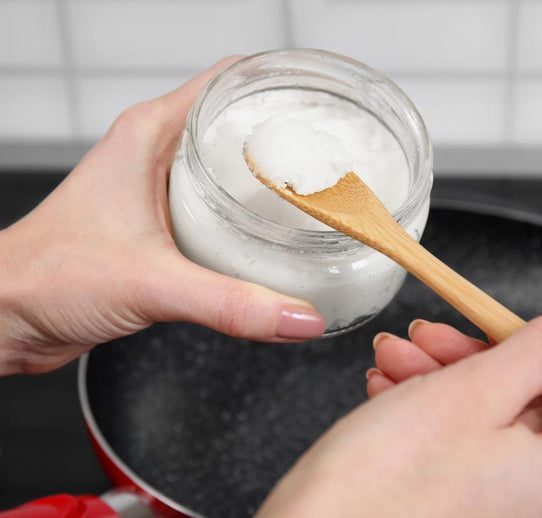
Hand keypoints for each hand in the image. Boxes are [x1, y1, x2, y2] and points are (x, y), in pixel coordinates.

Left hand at [0, 56, 324, 375]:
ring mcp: (157, 187)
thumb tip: (299, 317)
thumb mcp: (151, 284)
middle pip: (236, 120)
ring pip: (226, 164)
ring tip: (314, 192)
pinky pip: (214, 205)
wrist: (6, 316)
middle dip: (287, 132)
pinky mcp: (159, 224)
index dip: (280, 79)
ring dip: (268, 176)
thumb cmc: (47, 277)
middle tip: (333, 154)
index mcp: (150, 134)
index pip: (229, 79)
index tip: (324, 96)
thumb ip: (231, 303)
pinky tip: (271, 237)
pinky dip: (247, 214)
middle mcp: (155, 152)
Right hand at [257, 307, 541, 517]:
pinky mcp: (460, 502)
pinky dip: (423, 407)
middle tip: (427, 336)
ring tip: (393, 358)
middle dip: (469, 358)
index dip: (538, 349)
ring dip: (438, 375)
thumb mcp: (474, 392)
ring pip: (485, 414)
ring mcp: (502, 505)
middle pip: (530, 399)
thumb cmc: (389, 486)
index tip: (493, 327)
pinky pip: (456, 441)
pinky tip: (388, 389)